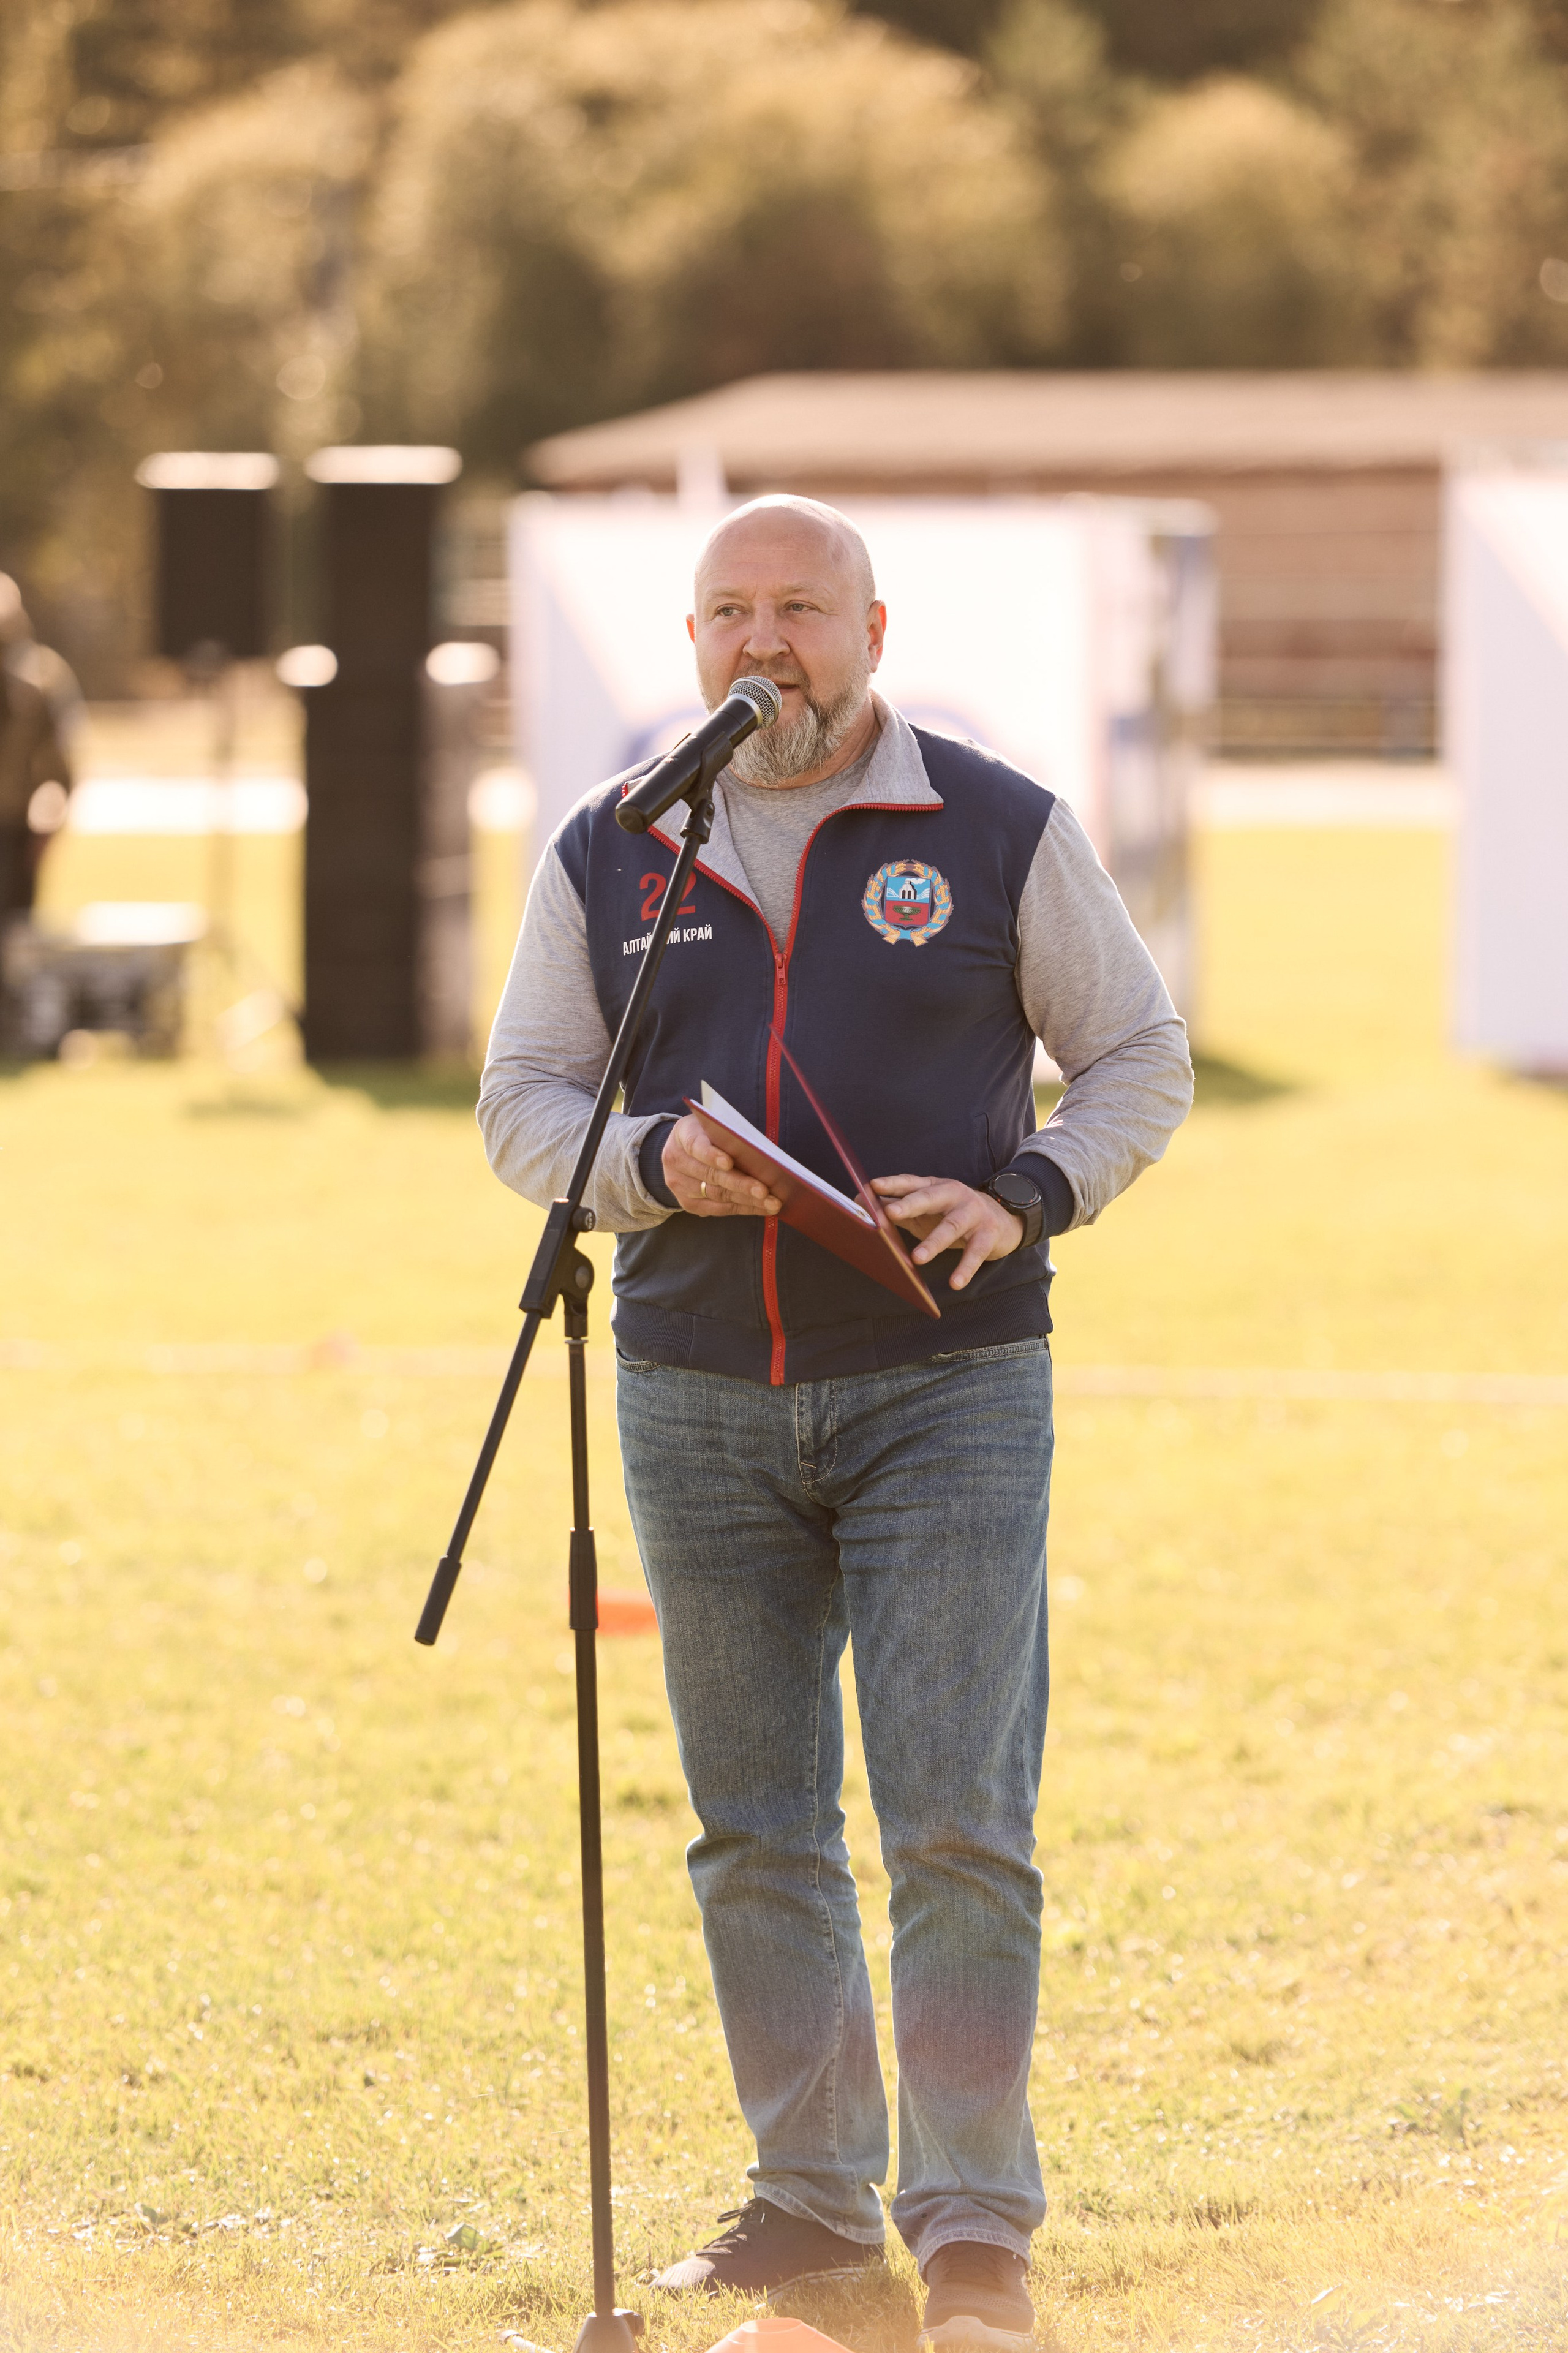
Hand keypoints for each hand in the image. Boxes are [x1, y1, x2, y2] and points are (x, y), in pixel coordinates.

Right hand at [662, 1113, 781, 1218]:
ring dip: (748, 1200)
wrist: (682, 1150)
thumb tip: (761, 1155)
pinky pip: (719, 1209)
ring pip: (717, 1195)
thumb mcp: (715, 1126)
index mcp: (682, 1135)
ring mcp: (679, 1185)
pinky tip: (762, 1208)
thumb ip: (730, 1135)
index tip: (729, 1162)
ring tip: (772, 1203)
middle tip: (765, 1191)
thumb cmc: (709, 1134)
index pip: (695, 1146)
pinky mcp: (688, 1203)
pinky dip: (744, 1208)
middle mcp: (676, 1161)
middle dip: (741, 1184)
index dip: (712, 1155)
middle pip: (711, 1175)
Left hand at [871, 1174, 1023, 1291]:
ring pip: (951, 1226)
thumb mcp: (927, 1210)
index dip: (893, 1184)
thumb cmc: (954, 1215)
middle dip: (910, 1205)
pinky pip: (976, 1252)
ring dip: (934, 1242)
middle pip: (930, 1198)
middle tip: (890, 1213)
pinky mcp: (988, 1234)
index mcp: (935, 1187)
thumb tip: (862, 1203)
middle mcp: (954, 1195)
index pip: (911, 1183)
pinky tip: (955, 1283)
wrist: (1004, 1221)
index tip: (873, 1186)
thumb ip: (898, 1207)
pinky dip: (965, 1268)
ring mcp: (973, 1213)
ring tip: (917, 1258)